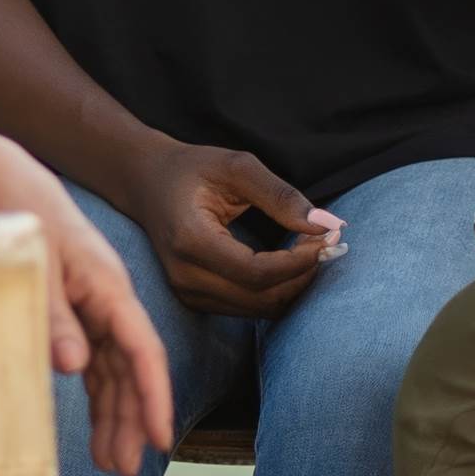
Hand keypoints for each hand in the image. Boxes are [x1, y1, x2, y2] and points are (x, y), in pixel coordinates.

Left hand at [0, 125, 175, 475]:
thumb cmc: (16, 210)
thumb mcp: (32, 262)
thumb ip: (53, 315)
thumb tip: (76, 369)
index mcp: (107, 285)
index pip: (142, 350)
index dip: (153, 397)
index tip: (160, 440)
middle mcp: (107, 297)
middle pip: (130, 367)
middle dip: (132, 419)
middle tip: (124, 470)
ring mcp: (90, 303)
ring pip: (113, 369)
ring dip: (114, 414)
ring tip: (110, 462)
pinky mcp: (72, 307)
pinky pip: (93, 359)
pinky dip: (94, 393)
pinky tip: (93, 425)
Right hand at [125, 138, 339, 317]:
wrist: (145, 183)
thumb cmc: (192, 169)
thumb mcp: (236, 166)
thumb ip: (280, 195)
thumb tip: (326, 224)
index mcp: (191, 240)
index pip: (256, 273)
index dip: (299, 262)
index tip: (328, 237)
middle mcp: (185, 276)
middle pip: (261, 298)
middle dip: (303, 275)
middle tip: (328, 241)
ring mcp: (188, 293)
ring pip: (259, 309)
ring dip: (294, 284)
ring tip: (311, 248)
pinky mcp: (196, 299)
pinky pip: (249, 307)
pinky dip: (278, 290)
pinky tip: (290, 261)